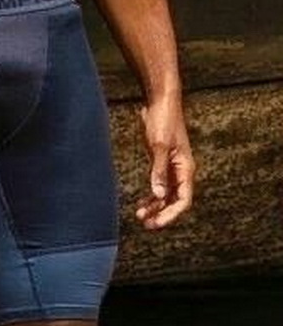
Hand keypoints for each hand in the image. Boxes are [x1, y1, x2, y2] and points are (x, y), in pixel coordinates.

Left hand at [135, 94, 194, 229]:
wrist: (160, 101)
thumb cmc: (163, 120)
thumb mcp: (158, 146)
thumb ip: (158, 171)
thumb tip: (158, 195)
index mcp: (186, 169)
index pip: (183, 200)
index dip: (171, 214)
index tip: (157, 223)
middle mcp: (181, 171)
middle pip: (175, 200)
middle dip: (162, 214)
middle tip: (146, 224)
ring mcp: (171, 166)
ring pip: (166, 194)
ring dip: (155, 206)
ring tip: (140, 216)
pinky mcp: (161, 161)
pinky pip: (159, 184)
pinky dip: (151, 195)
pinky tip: (141, 203)